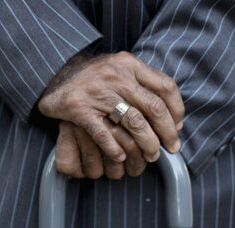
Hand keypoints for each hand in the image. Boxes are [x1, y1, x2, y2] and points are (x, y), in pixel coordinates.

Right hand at [38, 51, 183, 176]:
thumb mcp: (121, 68)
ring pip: (134, 122)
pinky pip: (104, 133)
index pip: (166, 87)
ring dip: (148, 143)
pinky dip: (115, 148)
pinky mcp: (79, 109)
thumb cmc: (96, 75)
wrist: (56, 71)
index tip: (178, 126)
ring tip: (152, 155)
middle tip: (172, 147)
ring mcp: (98, 92)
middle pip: (154, 107)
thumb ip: (143, 83)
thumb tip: (171, 113)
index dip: (177, 110)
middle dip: (168, 132)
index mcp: (130, 64)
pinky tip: (122, 156)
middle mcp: (116, 76)